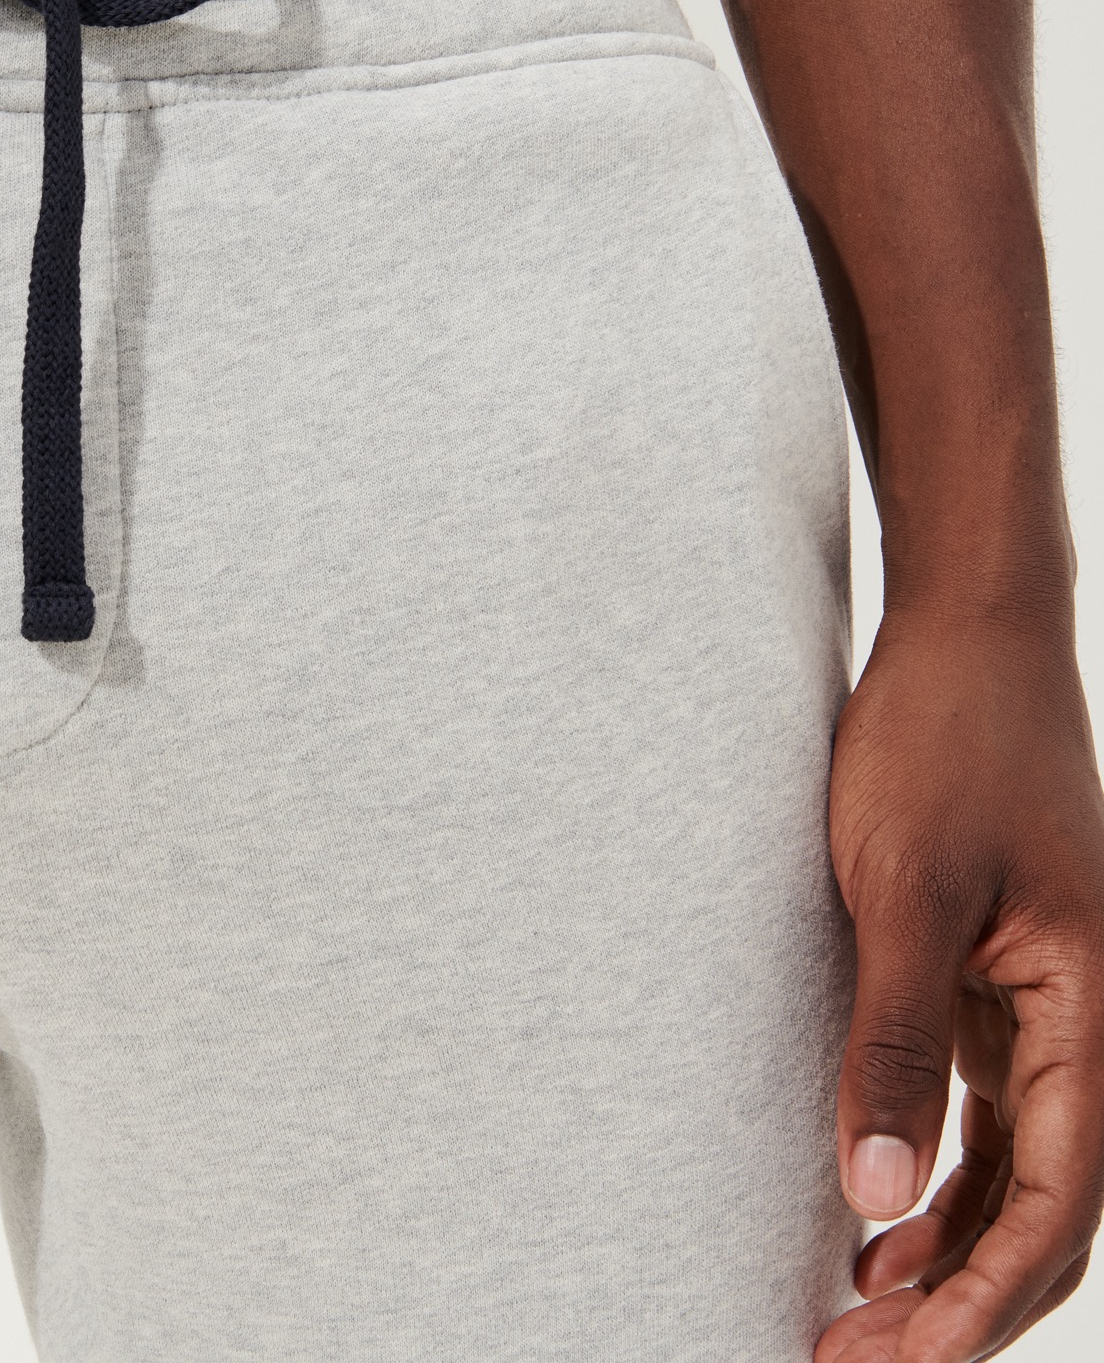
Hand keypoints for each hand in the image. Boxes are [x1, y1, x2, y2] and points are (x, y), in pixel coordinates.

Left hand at [815, 606, 1103, 1362]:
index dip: (977, 1304)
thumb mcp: (902, 889)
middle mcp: (1087, 1027)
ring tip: (853, 1315)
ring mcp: (1044, 1005)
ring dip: (941, 1249)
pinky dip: (932, 1173)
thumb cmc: (941, 743)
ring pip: (1010, 1170)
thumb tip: (871, 1192)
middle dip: (955, 1304)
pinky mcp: (996, 976)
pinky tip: (874, 1216)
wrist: (965, 635)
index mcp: (1096, 1016)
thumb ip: (894, 1036)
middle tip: (846, 1362)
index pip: (1054, 1210)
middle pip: (1039, 1212)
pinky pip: (982, 1108)